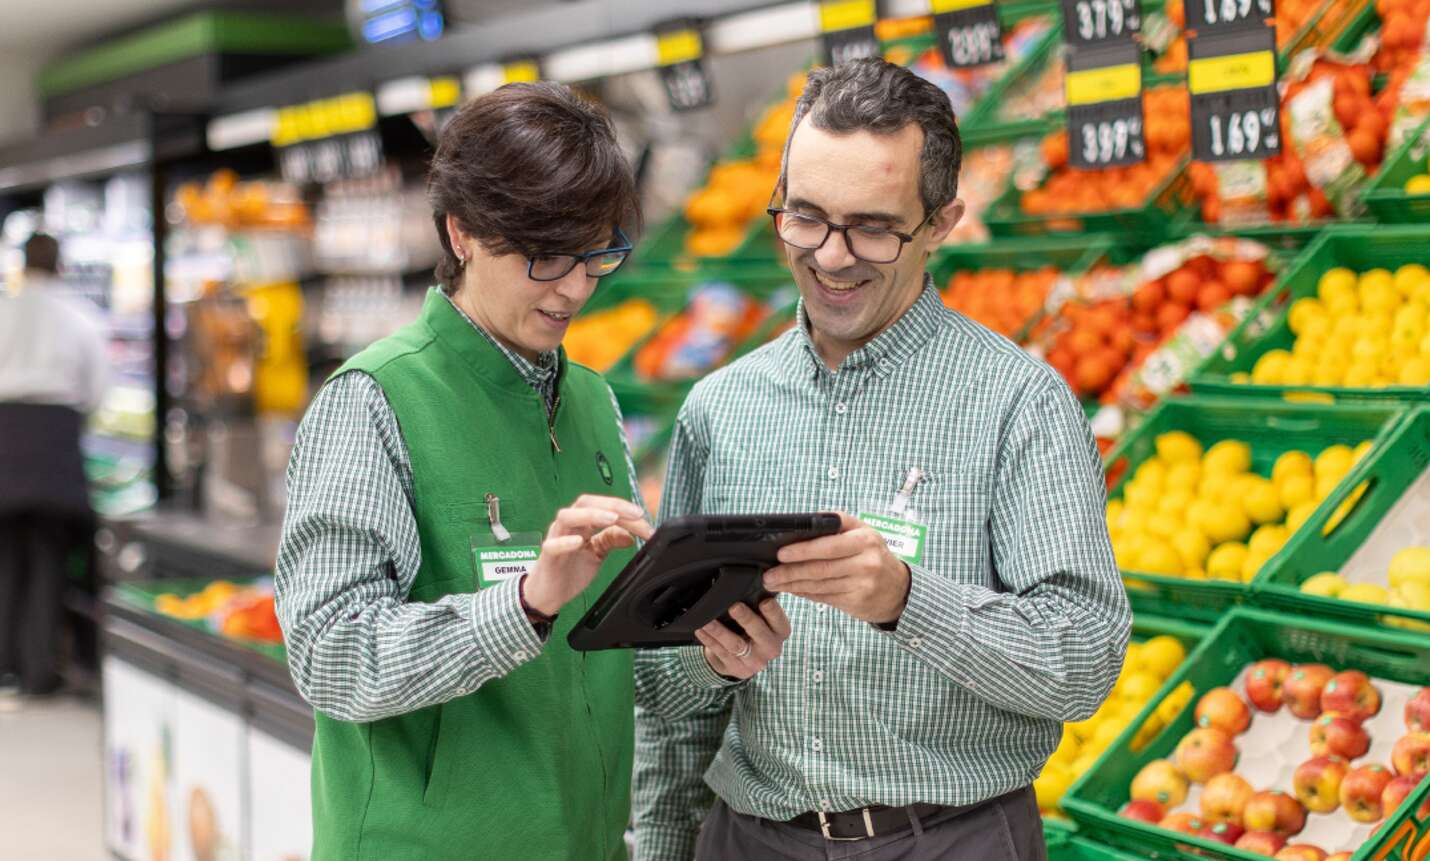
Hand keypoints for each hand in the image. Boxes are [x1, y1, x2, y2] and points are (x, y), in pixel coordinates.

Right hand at [523, 495, 653, 616]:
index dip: (625, 510)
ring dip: (592, 515)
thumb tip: (631, 535)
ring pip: (568, 517)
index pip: (604, 507)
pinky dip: (566, 542)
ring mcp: (556, 538)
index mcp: (582, 523)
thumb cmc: (569, 569)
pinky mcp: (548, 555)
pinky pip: (553, 545)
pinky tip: (579, 542)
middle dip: (612, 505)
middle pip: (586, 503)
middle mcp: (568, 525)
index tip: (644, 518)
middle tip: (635, 514)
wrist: (547, 593)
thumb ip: (610, 540)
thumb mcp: (596, 554)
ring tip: (612, 519)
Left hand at [695, 599, 790, 679]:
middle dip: (746, 619)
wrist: (744, 659)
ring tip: (708, 620)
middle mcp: (771, 648)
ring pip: (736, 644)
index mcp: (780, 633)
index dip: (772, 612)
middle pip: (759, 633)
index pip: (779, 621)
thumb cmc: (753, 630)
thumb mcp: (762, 619)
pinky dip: (709, 640)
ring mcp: (754, 661)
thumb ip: (760, 606)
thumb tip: (752, 584)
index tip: (764, 601)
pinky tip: (701, 630)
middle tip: (735, 607)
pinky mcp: (737, 669)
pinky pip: (721, 652)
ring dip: (720, 631)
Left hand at [762, 512, 910, 624]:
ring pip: (819, 585)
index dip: (802, 550)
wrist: (899, 588)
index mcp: (865, 540)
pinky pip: (824, 598)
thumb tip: (803, 526)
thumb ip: (837, 524)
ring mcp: (862, 585)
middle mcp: (865, 563)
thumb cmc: (874, 554)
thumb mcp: (864, 532)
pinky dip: (805, 594)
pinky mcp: (856, 602)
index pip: (828, 546)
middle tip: (770, 574)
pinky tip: (793, 590)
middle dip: (790, 572)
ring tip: (774, 583)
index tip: (781, 553)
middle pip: (820, 568)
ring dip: (793, 585)